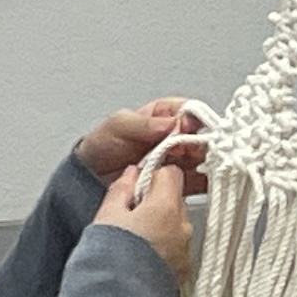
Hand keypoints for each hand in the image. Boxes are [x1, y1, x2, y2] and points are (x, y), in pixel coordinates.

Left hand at [80, 97, 203, 182]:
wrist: (88, 178)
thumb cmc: (101, 147)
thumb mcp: (117, 126)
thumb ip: (143, 123)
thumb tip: (171, 122)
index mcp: (163, 116)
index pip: (189, 112)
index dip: (194, 120)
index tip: (190, 130)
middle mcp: (174, 137)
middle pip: (200, 137)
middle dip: (204, 144)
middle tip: (199, 154)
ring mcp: (177, 161)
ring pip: (203, 159)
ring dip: (208, 164)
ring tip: (207, 170)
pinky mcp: (177, 182)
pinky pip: (197, 181)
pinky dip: (205, 183)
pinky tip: (207, 184)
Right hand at [103, 134, 202, 271]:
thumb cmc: (108, 262)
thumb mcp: (106, 216)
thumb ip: (121, 189)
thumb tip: (132, 174)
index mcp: (166, 207)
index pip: (171, 173)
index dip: (152, 176)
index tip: (135, 187)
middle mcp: (183, 227)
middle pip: (175, 199)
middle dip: (154, 202)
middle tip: (128, 216)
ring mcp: (185, 251)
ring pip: (176, 225)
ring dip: (159, 226)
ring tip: (132, 242)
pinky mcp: (182, 272)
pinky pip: (175, 249)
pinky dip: (162, 248)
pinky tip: (140, 258)